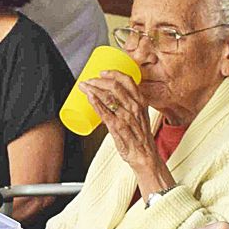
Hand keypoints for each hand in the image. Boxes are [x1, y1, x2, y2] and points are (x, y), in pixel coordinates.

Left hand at [81, 73, 168, 190]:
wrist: (145, 155)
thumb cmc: (140, 137)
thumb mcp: (140, 115)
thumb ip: (129, 106)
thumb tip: (112, 99)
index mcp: (140, 101)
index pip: (128, 80)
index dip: (113, 73)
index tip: (102, 72)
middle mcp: (134, 107)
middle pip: (115, 86)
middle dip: (98, 81)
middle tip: (88, 80)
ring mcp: (127, 117)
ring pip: (108, 97)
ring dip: (93, 89)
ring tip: (83, 87)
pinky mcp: (118, 128)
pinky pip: (105, 113)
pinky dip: (96, 103)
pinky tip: (89, 97)